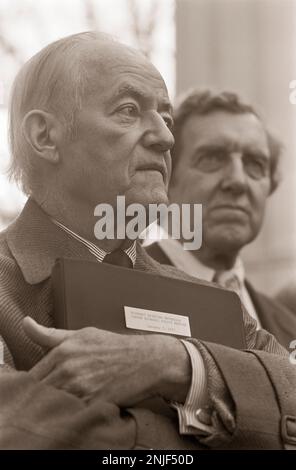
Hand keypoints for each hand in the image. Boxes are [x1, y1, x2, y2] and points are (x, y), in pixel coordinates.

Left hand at [23, 317, 190, 405]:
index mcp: (63, 351)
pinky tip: (80, 410)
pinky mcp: (93, 404)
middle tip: (57, 396)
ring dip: (56, 408)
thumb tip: (26, 324)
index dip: (34, 386)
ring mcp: (81, 388)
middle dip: (43, 398)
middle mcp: (69, 369)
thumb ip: (51, 335)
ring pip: (53, 406)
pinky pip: (72, 416)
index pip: (32, 376)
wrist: (147, 360)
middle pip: (40, 393)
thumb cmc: (116, 348)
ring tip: (69, 403)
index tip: (42, 388)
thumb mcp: (82, 335)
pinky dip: (72, 416)